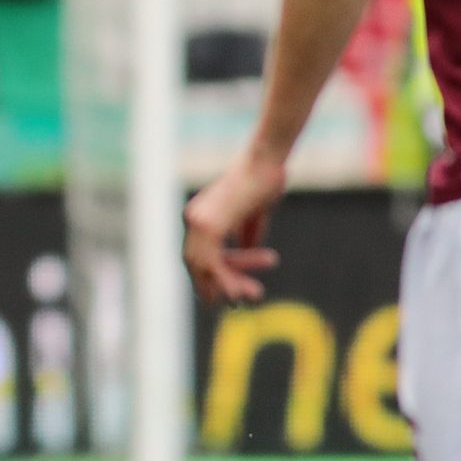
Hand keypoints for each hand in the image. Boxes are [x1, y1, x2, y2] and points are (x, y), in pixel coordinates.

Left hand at [182, 150, 286, 304]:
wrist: (267, 160)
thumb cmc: (265, 178)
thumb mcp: (254, 212)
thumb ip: (247, 230)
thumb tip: (248, 246)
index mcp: (200, 215)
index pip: (202, 254)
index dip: (221, 272)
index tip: (243, 285)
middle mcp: (193, 218)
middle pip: (197, 264)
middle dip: (220, 284)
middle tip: (241, 300)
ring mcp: (197, 221)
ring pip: (202, 267)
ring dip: (226, 286)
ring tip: (254, 295)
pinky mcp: (208, 224)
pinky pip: (210, 262)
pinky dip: (224, 279)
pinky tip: (240, 290)